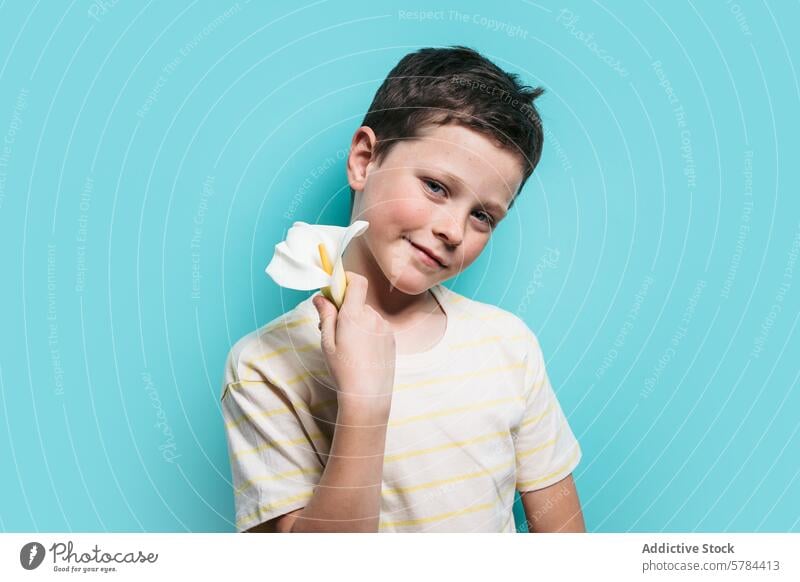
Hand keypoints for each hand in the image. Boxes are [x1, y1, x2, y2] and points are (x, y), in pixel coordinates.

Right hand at [312, 271, 395, 417]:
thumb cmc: (343, 370)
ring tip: (348, 346)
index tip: (335, 287)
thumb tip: (320, 296)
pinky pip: (377, 326)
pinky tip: (362, 352)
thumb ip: (326, 315)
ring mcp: (384, 327)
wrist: (368, 395)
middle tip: (332, 329)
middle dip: (345, 308)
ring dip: (357, 322)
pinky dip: (368, 332)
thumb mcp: (327, 342)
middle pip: (358, 301)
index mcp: (354, 315)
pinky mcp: (392, 338)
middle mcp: (372, 317)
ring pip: (367, 315)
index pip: (357, 281)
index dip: (346, 279)